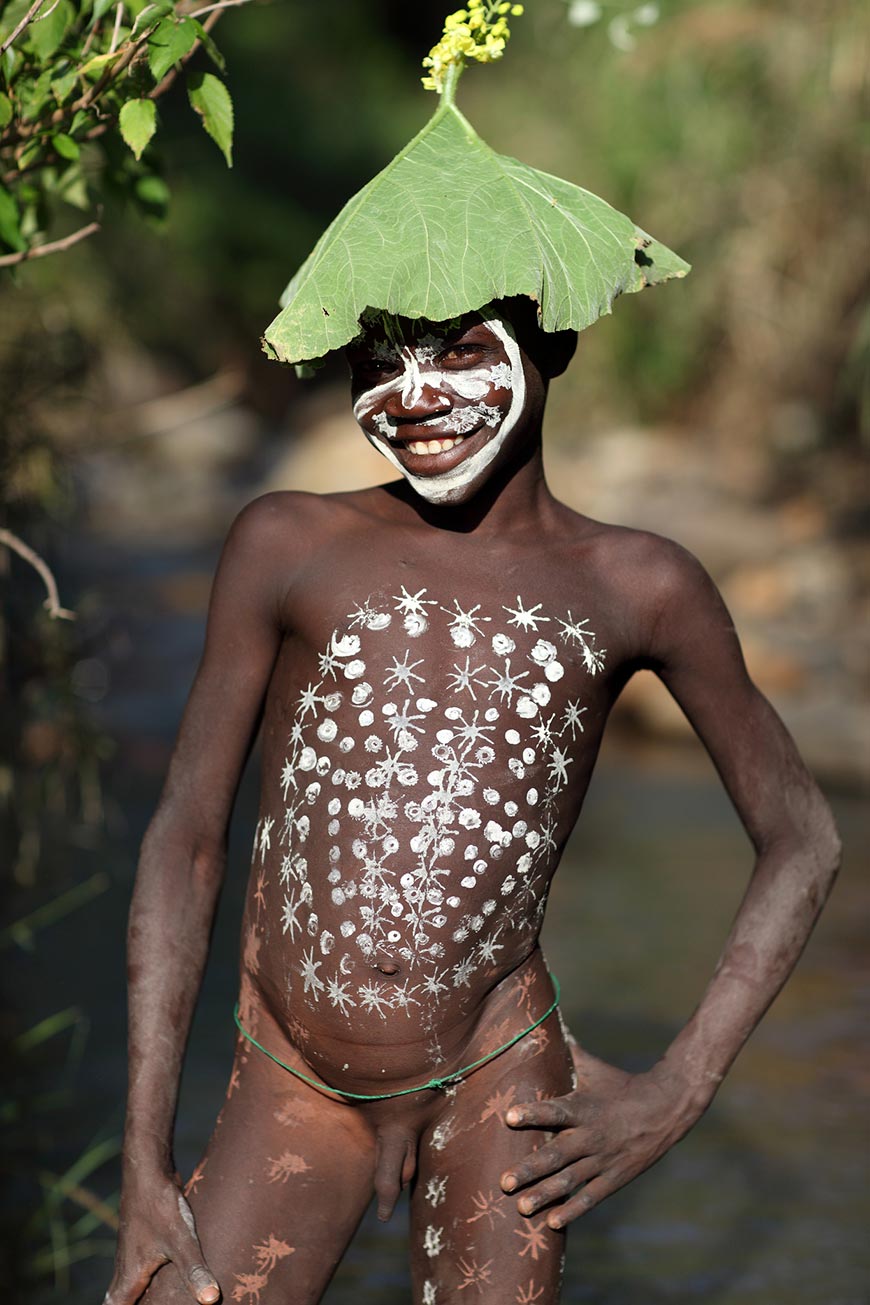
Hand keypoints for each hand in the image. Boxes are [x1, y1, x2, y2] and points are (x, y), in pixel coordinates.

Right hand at [104, 1168, 219, 1303]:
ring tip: (159, 1300)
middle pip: (120, 1300)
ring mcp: (133, 1253)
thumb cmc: (159, 1207)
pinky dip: (149, 1278)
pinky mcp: (144, 1239)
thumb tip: (211, 1299)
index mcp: (129, 1278)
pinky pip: (142, 1267)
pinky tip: (166, 1274)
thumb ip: (194, 1271)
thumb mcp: (181, 1241)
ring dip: (139, 1295)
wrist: (147, 1171)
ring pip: (130, 1284)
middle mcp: (126, 1269)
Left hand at [500, 1050, 706, 1228]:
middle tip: (505, 1181)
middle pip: (558, 1155)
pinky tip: (553, 1223)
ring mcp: (604, 1160)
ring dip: (545, 1195)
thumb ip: (567, 1050)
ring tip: (520, 1207)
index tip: (509, 1116)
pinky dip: (573, 1210)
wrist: (666, 1108)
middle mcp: (592, 1136)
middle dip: (531, 1169)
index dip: (533, 1113)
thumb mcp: (594, 1067)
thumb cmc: (621, 1084)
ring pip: (570, 1181)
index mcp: (585, 1107)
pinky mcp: (615, 1178)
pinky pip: (591, 1197)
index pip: (556, 1110)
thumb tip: (546, 1020)